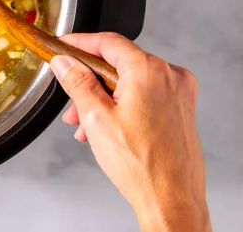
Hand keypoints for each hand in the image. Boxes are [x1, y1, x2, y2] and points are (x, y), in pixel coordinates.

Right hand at [51, 33, 209, 231]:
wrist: (170, 199)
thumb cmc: (141, 164)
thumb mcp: (95, 117)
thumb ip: (77, 82)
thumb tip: (64, 62)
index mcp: (149, 71)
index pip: (108, 42)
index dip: (80, 43)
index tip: (63, 46)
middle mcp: (169, 76)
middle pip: (118, 64)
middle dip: (89, 81)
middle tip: (68, 95)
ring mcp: (178, 93)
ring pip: (129, 82)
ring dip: (102, 97)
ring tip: (84, 123)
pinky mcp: (179, 108)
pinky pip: (143, 95)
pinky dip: (121, 105)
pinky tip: (104, 127)